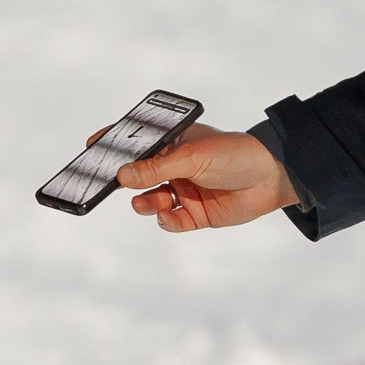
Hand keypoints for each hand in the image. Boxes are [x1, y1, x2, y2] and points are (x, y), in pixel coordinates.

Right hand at [116, 123, 298, 230]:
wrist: (272, 178)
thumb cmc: (234, 153)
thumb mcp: (191, 156)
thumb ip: (156, 168)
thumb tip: (122, 176)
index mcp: (173, 144)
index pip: (139, 144)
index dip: (115, 147)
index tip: (92, 148)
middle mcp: (176, 167)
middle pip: (141, 176)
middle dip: (124, 181)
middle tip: (108, 185)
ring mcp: (185, 191)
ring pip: (152, 200)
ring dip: (145, 203)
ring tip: (147, 202)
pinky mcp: (196, 214)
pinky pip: (171, 220)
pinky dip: (166, 219)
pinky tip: (168, 214)